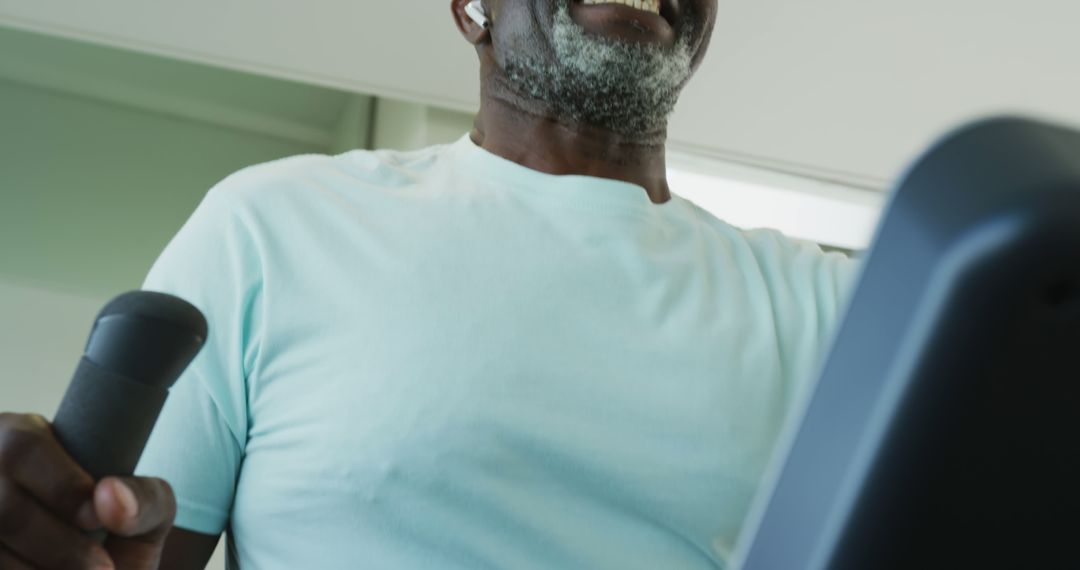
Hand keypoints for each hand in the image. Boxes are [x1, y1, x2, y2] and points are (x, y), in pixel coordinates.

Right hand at [0, 413, 175, 568]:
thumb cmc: (120, 537)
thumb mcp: (146, 511)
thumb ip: (146, 498)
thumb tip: (110, 499)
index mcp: (21, 438)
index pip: (23, 447)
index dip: (61, 487)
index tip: (97, 519)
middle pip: (4, 507)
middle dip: (59, 545)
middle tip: (101, 566)